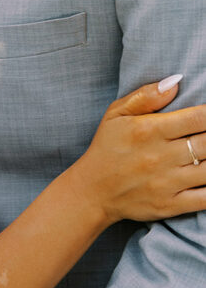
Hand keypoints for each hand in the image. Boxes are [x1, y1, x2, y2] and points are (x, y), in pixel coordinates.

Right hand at [72, 76, 205, 225]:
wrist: (92, 191)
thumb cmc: (107, 147)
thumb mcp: (116, 114)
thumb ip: (145, 96)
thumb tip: (176, 82)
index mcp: (149, 130)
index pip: (197, 118)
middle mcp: (160, 156)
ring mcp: (167, 183)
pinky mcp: (170, 205)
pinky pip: (205, 198)